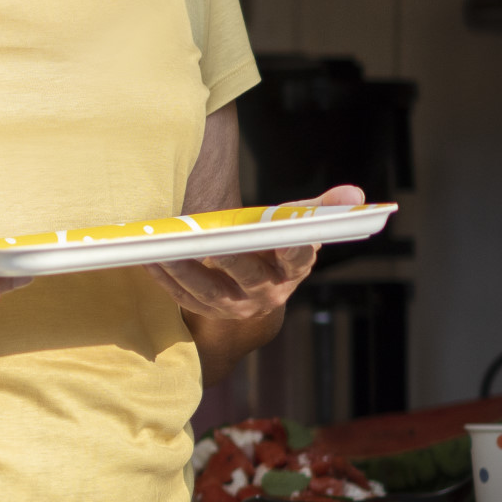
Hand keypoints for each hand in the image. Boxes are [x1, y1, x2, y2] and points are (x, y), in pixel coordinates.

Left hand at [148, 184, 356, 320]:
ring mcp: (234, 305)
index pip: (297, 257)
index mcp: (292, 270)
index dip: (295, 246)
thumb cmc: (274, 249)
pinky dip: (163, 277)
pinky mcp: (204, 309)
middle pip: (247, 276)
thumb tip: (355, 192)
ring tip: (163, 248)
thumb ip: (319, 209)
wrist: (254, 292)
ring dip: (183, 269)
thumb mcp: (298, 229)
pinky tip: (146, 257)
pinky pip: (181, 294)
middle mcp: (266, 292)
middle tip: (210, 244)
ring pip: (207, 289)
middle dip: (230, 260)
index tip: (288, 234)